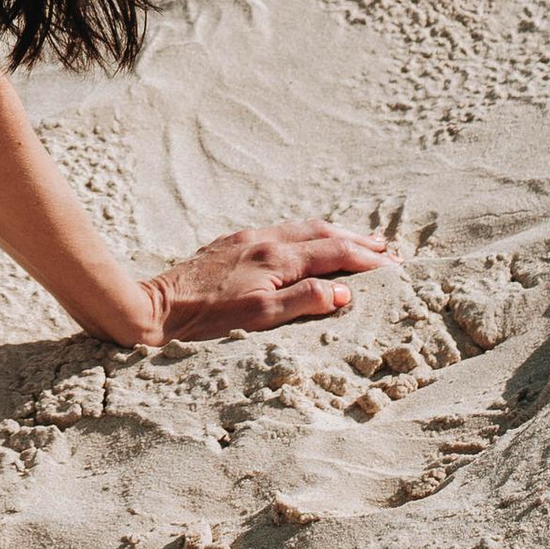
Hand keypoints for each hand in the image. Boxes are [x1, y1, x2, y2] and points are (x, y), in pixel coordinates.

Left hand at [138, 219, 396, 343]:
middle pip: (322, 233)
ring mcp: (246, 240)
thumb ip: (304, 300)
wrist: (155, 308)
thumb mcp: (260, 317)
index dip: (367, 260)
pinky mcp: (230, 244)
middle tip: (386, 249)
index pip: (335, 254)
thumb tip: (345, 291)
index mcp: (277, 258)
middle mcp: (264, 241)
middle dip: (357, 240)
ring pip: (302, 229)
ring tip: (356, 242)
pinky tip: (307, 245)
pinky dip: (307, 236)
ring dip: (334, 234)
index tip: (394, 266)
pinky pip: (281, 232)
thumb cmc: (207, 320)